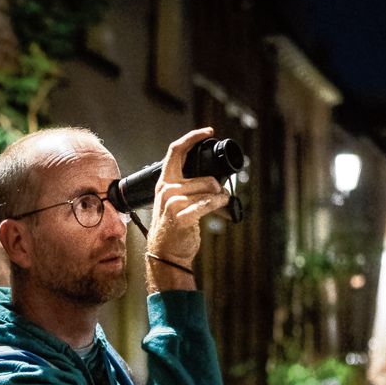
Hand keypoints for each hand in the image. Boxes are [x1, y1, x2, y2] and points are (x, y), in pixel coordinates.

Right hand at [145, 128, 230, 276]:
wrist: (167, 253)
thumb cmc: (174, 228)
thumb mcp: (174, 202)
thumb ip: (187, 186)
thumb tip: (213, 178)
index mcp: (164, 182)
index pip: (176, 151)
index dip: (193, 137)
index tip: (208, 131)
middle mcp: (166, 189)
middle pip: (202, 176)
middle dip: (216, 184)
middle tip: (219, 193)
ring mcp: (172, 202)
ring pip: (208, 189)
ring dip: (219, 196)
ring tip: (219, 202)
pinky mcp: (182, 215)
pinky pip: (207, 203)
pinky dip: (218, 203)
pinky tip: (221, 204)